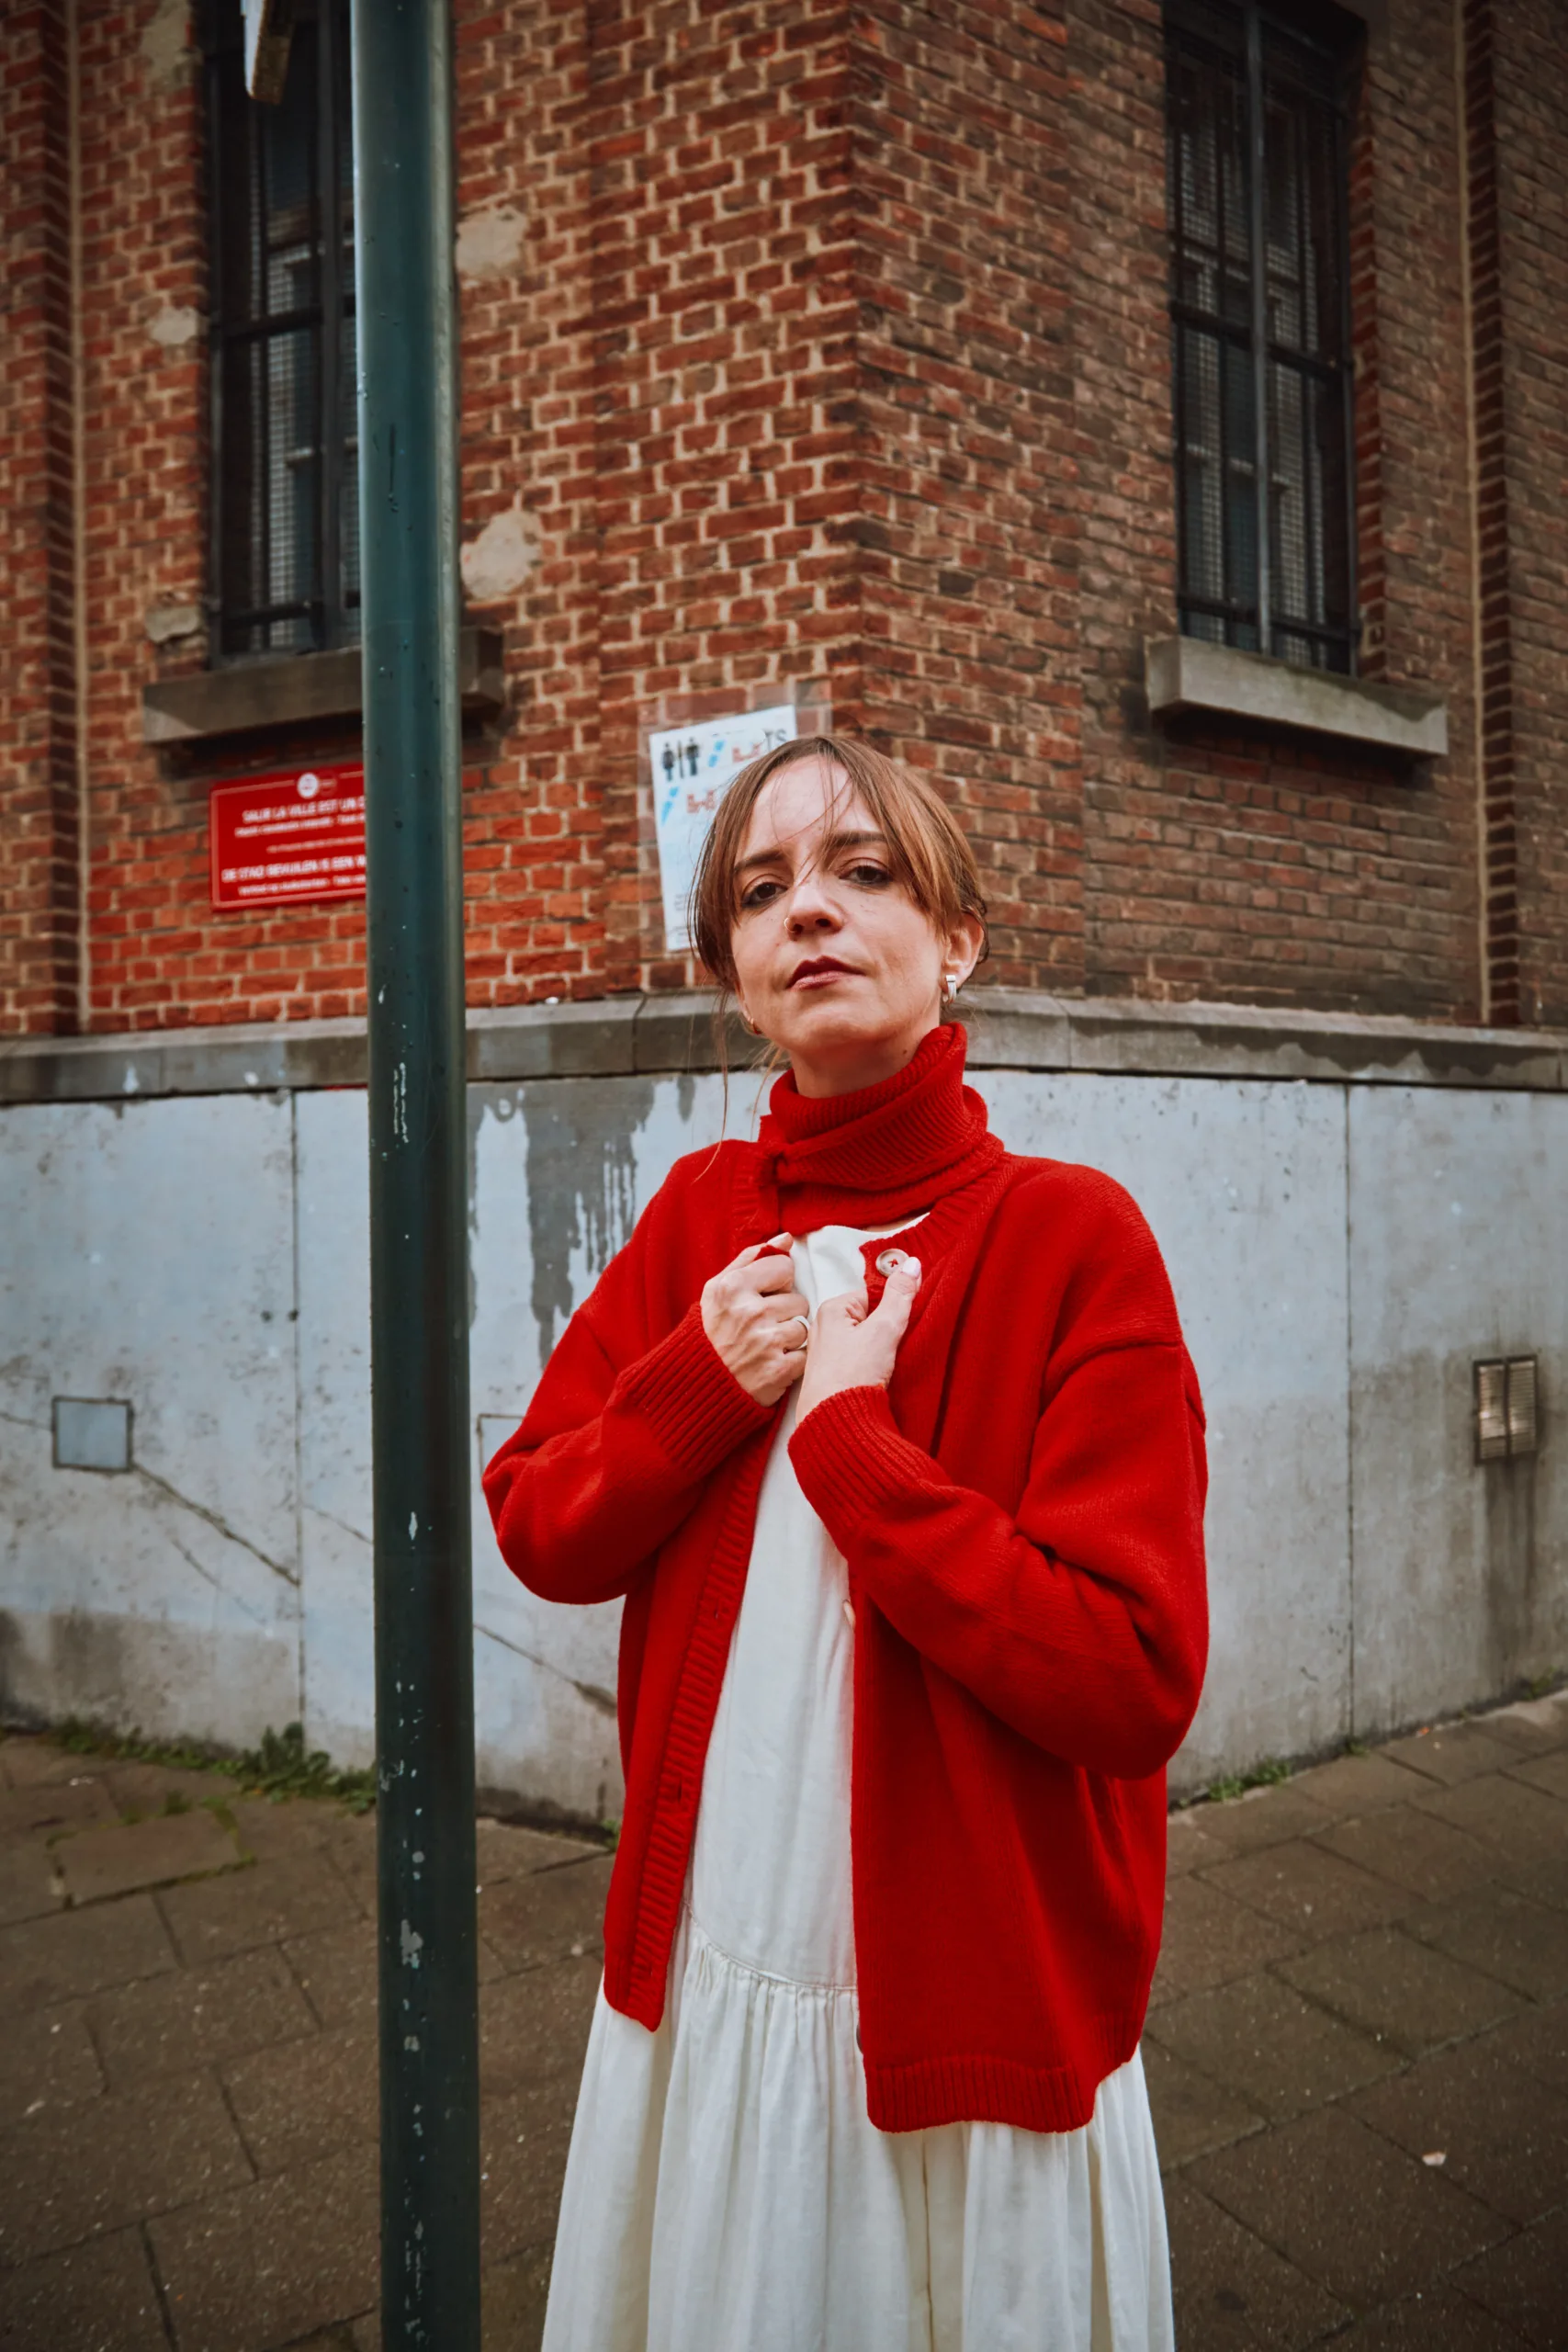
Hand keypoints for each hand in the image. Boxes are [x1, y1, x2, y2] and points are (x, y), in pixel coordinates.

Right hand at [701, 1237, 810, 1405]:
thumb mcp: (718, 1289)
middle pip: (798, 1299)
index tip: (763, 1296)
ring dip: (790, 1337)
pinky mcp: (778, 1371)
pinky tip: (772, 1363)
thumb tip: (785, 1239)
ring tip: (767, 1346)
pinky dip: (793, 1361)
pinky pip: (805, 1355)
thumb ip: (751, 1259)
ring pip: (804, 1327)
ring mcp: (765, 1343)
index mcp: (733, 1287)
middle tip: (762, 1327)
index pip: (784, 1266)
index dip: (777, 1282)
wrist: (697, 1386)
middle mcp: (750, 1312)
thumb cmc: (711, 1333)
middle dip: (784, 1312)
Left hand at [795, 1260, 920, 1422]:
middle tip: (899, 1345)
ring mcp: (829, 1354)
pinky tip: (882, 1377)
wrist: (834, 1424)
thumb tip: (911, 1264)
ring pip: (868, 1342)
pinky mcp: (835, 1377)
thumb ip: (900, 1296)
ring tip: (890, 1363)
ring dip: (884, 1350)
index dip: (895, 1306)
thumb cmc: (850, 1376)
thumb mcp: (883, 1330)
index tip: (907, 1320)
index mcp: (832, 1310)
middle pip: (871, 1318)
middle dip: (890, 1330)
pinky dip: (875, 1366)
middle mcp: (825, 1329)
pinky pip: (862, 1361)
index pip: (873, 1295)